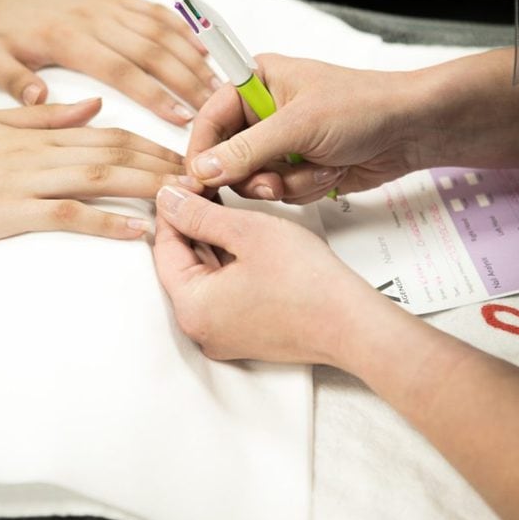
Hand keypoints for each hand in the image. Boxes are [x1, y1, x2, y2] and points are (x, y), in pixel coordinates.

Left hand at [0, 0, 216, 124]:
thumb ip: (15, 83)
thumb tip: (41, 99)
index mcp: (66, 37)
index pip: (120, 69)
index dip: (154, 94)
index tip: (182, 119)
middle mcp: (93, 17)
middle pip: (151, 49)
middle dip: (187, 79)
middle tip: (216, 108)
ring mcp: (106, 5)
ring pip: (160, 29)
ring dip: (193, 57)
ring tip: (219, 86)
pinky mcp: (113, 0)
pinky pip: (155, 11)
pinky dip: (183, 29)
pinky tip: (205, 49)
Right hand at [0, 98, 194, 248]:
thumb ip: (45, 117)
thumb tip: (94, 108)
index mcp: (40, 134)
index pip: (109, 133)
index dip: (152, 143)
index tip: (185, 155)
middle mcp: (40, 154)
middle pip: (114, 154)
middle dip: (162, 164)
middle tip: (202, 177)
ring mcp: (26, 183)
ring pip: (98, 178)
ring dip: (146, 187)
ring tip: (183, 198)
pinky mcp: (11, 213)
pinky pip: (66, 216)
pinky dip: (104, 222)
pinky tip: (136, 231)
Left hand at [153, 185, 368, 363]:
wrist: (354, 325)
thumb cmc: (308, 282)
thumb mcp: (247, 232)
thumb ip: (200, 214)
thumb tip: (168, 200)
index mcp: (192, 307)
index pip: (165, 248)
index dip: (173, 209)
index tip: (184, 183)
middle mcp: (201, 329)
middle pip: (183, 264)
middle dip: (192, 224)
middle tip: (206, 187)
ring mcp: (223, 336)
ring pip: (206, 277)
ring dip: (212, 242)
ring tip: (225, 205)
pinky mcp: (245, 335)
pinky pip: (225, 292)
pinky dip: (229, 264)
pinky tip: (241, 236)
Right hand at [186, 54, 417, 203]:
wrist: (411, 130)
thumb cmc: (365, 106)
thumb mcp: (299, 125)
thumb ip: (247, 149)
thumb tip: (205, 167)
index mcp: (257, 83)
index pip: (209, 120)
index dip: (203, 153)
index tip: (202, 181)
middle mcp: (265, 113)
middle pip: (228, 159)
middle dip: (256, 175)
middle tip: (275, 180)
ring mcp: (283, 144)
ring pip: (256, 181)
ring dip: (288, 183)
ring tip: (318, 166)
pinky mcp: (299, 168)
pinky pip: (282, 192)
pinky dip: (306, 188)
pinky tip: (331, 171)